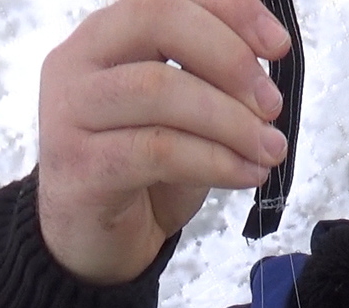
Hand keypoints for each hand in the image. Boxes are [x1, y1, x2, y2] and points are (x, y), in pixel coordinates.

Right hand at [36, 0, 290, 283]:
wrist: (95, 243)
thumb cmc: (142, 170)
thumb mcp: (182, 111)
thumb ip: (211, 75)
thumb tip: (269, 55)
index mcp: (106, 36)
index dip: (230, 9)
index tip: (278, 45)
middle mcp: (78, 62)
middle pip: (158, 23)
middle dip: (230, 60)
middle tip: (272, 104)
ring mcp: (70, 113)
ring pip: (160, 89)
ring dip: (231, 120)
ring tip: (269, 149)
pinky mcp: (80, 167)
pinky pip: (159, 151)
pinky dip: (216, 161)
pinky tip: (246, 174)